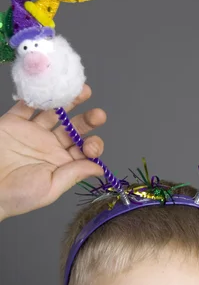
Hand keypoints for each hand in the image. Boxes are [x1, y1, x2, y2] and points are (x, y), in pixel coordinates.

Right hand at [0, 84, 105, 220]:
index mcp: (61, 163)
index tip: (91, 146)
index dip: (92, 145)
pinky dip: (37, 96)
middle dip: (87, 120)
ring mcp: (32, 132)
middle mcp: (50, 146)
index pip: (83, 150)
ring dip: (69, 102)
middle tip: (98, 115)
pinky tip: (52, 89)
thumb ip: (74, 174)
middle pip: (74, 128)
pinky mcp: (13, 122)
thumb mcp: (50, 188)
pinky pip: (26, 105)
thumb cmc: (16, 196)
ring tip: (84, 92)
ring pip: (54, 112)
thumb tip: (99, 168)